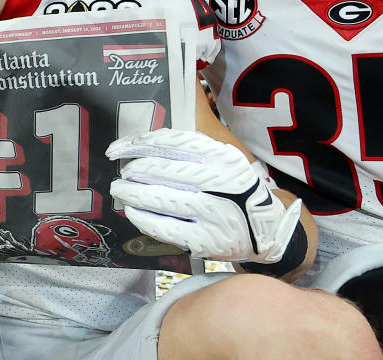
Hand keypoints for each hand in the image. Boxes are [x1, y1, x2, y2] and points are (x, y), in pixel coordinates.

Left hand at [106, 128, 301, 262]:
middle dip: (133, 171)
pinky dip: (143, 219)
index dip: (136, 144)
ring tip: (121, 192)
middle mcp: (220, 181)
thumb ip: (187, 150)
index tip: (116, 149)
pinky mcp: (208, 240)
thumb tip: (139, 145)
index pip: (170, 142)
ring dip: (133, 194)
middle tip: (121, 176)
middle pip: (162, 170)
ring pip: (161, 199)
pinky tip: (133, 213)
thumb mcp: (221, 159)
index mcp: (221, 155)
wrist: (267, 229)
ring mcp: (215, 212)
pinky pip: (166, 227)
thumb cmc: (233, 189)